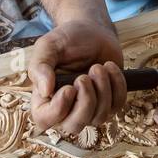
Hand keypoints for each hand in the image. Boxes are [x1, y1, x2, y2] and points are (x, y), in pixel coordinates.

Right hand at [28, 19, 126, 134]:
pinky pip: (117, 105)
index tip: (69, 87)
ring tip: (98, 67)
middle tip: (85, 77)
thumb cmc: (67, 39)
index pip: (44, 119)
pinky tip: (109, 67)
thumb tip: (44, 91)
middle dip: (85, 102)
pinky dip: (117, 85)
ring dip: (102, 89)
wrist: (92, 30)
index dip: (58, 109)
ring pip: (99, 117)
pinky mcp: (109, 101)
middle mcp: (66, 107)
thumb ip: (40, 66)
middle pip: (74, 126)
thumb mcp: (48, 46)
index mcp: (44, 97)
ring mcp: (89, 107)